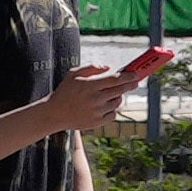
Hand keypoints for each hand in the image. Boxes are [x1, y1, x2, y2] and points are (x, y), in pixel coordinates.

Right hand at [51, 49, 173, 134]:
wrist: (55, 113)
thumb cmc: (65, 91)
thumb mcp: (73, 74)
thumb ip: (91, 68)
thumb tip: (109, 68)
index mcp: (90, 85)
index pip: (115, 79)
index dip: (128, 76)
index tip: (136, 73)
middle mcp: (95, 99)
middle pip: (120, 91)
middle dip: (130, 85)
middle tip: (135, 81)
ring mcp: (97, 112)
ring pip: (117, 103)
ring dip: (118, 97)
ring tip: (112, 94)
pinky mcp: (97, 122)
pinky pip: (113, 114)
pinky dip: (112, 109)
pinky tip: (106, 105)